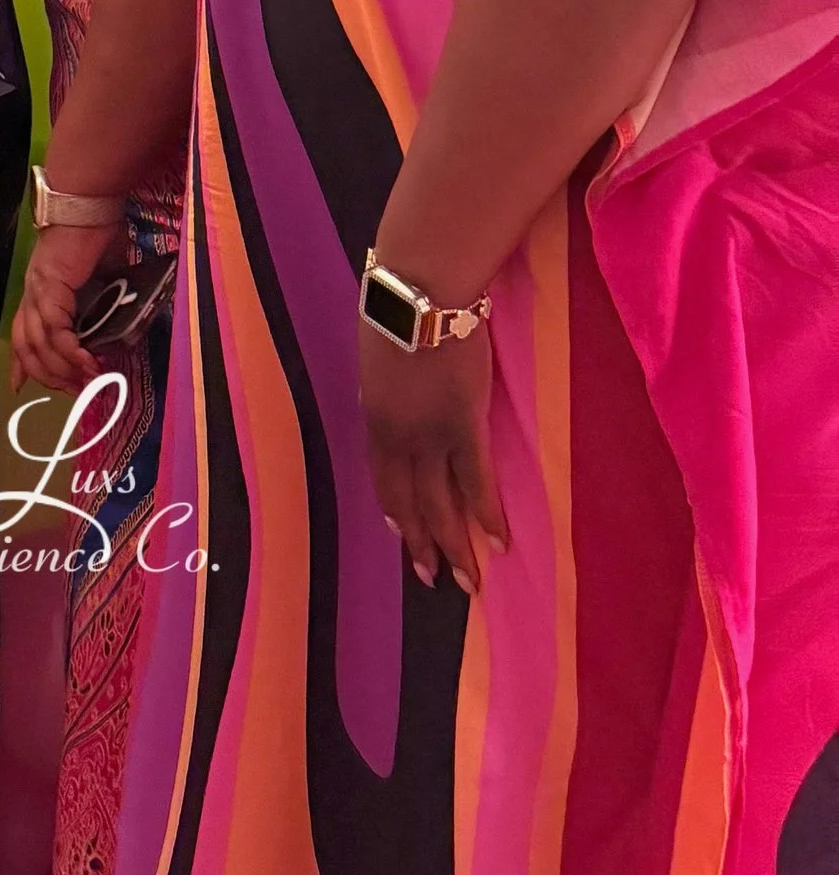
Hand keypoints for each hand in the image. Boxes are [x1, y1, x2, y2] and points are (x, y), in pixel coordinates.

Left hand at [8, 214, 123, 390]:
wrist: (88, 202)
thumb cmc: (96, 231)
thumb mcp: (101, 274)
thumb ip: (106, 298)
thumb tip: (123, 321)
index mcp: (39, 290)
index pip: (21, 333)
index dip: (20, 363)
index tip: (22, 387)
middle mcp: (32, 294)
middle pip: (26, 347)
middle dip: (49, 375)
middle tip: (75, 391)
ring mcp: (38, 291)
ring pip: (39, 344)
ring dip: (63, 369)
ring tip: (87, 382)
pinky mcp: (51, 288)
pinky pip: (57, 331)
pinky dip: (71, 352)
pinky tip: (88, 363)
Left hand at [360, 320, 508, 594]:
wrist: (419, 292)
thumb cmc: (398, 309)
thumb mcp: (379, 356)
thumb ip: (389, 386)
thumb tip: (396, 394)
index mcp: (375, 418)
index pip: (383, 478)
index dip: (395, 511)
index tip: (402, 535)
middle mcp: (397, 437)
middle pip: (410, 502)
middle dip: (421, 544)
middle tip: (432, 579)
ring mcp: (430, 434)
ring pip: (441, 503)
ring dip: (455, 545)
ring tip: (469, 581)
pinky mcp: (464, 424)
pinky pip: (476, 481)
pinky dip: (487, 514)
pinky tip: (499, 542)